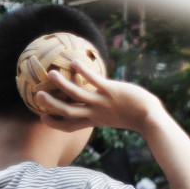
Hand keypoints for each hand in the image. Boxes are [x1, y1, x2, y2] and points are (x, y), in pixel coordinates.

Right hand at [35, 60, 161, 134]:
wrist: (151, 118)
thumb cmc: (137, 117)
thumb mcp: (116, 117)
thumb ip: (105, 112)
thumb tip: (101, 105)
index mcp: (95, 120)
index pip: (70, 126)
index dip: (55, 123)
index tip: (42, 117)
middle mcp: (96, 113)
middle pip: (67, 111)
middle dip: (51, 104)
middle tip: (37, 95)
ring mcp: (102, 102)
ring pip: (76, 94)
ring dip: (62, 85)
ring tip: (51, 73)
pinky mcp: (111, 91)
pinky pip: (94, 80)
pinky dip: (83, 71)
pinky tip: (74, 62)